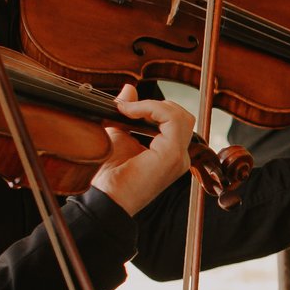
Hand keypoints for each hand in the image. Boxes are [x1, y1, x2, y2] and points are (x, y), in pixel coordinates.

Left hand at [89, 85, 196, 215]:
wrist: (106, 200)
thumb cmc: (111, 177)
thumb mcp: (119, 135)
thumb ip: (128, 113)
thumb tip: (129, 89)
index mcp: (171, 154)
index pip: (176, 121)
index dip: (153, 108)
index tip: (124, 107)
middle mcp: (180, 157)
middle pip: (183, 116)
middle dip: (157, 105)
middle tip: (128, 108)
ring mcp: (179, 157)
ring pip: (180, 115)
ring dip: (153, 105)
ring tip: (129, 110)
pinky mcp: (173, 155)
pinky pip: (172, 120)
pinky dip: (152, 109)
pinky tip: (132, 112)